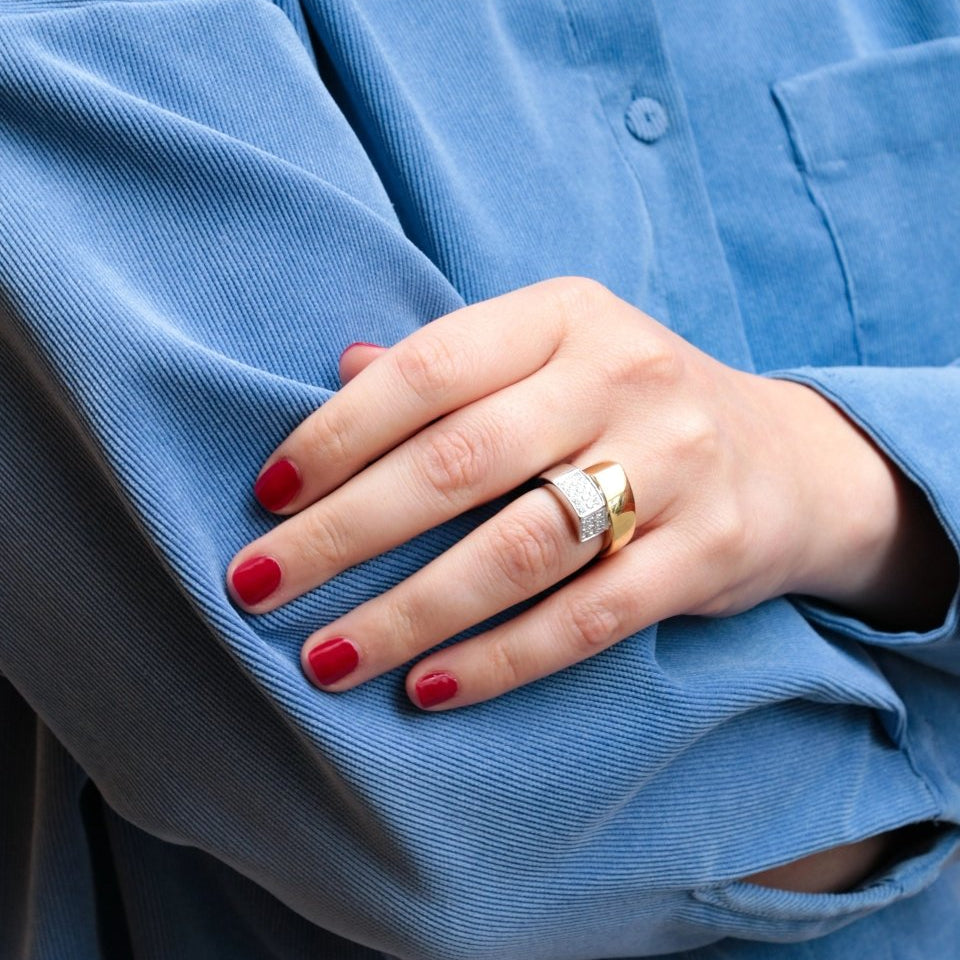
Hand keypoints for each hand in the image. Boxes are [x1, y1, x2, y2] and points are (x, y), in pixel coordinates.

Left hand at [225, 277, 947, 709]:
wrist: (784, 462)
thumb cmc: (630, 406)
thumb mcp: (553, 355)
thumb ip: (454, 365)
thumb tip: (339, 372)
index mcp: (566, 316)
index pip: (430, 367)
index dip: (338, 432)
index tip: (268, 495)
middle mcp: (622, 377)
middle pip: (459, 462)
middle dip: (344, 532)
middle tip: (258, 584)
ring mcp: (673, 466)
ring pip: (516, 550)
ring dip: (406, 613)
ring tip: (325, 658)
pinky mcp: (704, 553)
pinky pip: (584, 618)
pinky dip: (498, 660)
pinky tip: (426, 688)